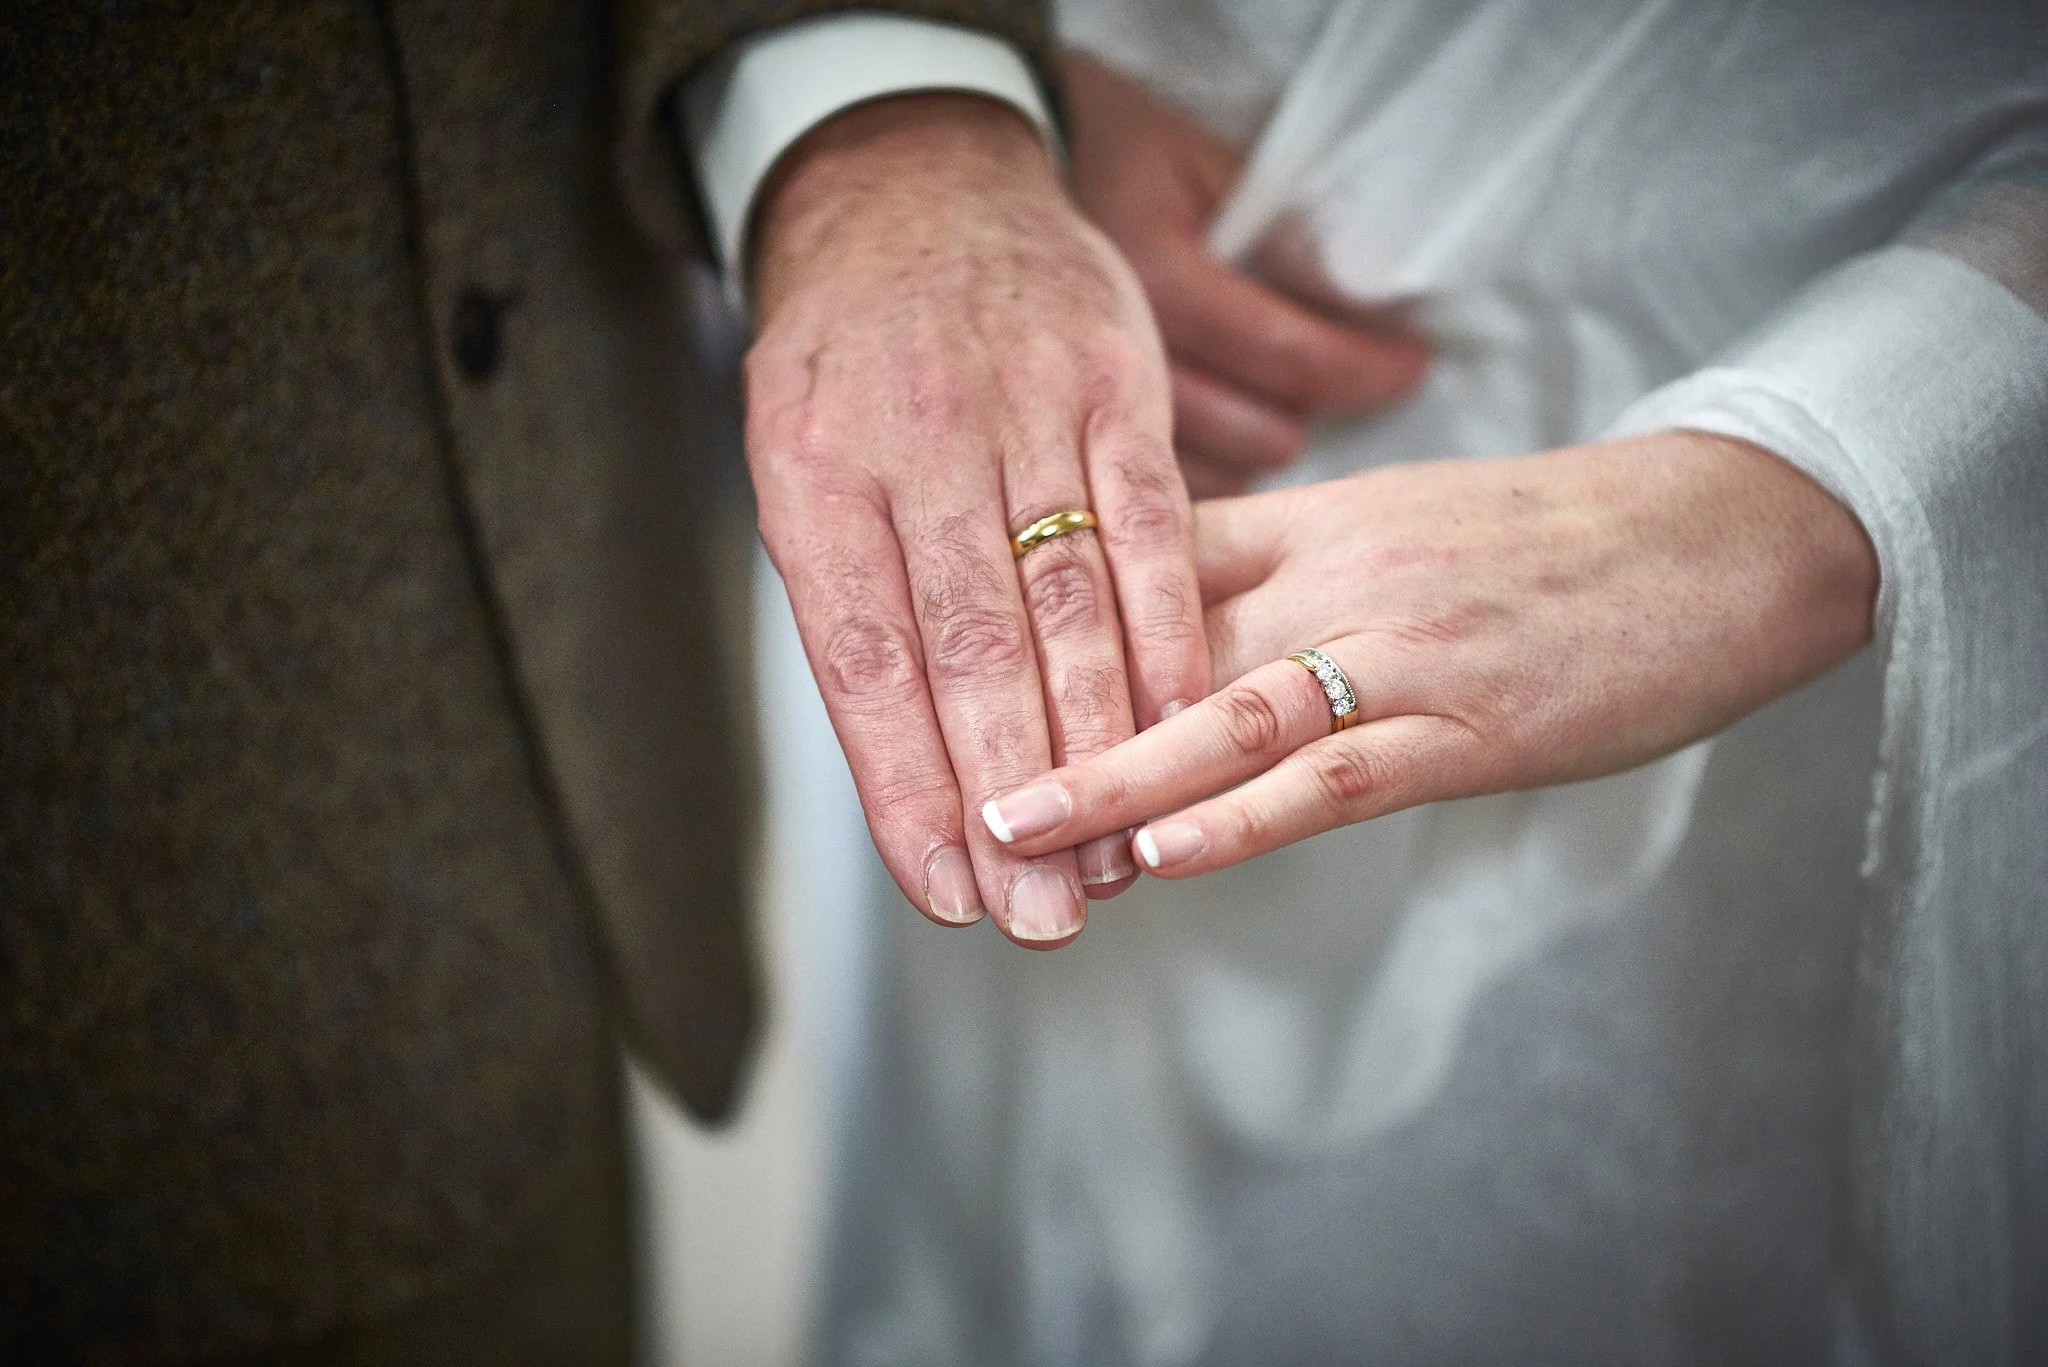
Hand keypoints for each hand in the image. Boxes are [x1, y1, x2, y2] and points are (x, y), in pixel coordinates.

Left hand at [747, 94, 1207, 946]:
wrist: (917, 188)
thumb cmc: (849, 360)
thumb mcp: (800, 456)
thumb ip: (849, 598)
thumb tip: (901, 767)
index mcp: (814, 471)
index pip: (860, 660)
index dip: (904, 784)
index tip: (946, 888)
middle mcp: (915, 440)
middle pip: (967, 647)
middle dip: (1007, 796)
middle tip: (1038, 914)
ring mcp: (1023, 406)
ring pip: (1065, 600)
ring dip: (1098, 742)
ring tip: (1113, 860)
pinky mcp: (1116, 387)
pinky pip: (1153, 528)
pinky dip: (1167, 638)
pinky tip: (1180, 726)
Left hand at [976, 432, 1877, 878]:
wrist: (1719, 539)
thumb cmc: (1550, 544)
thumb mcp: (1398, 526)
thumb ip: (1283, 563)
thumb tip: (1165, 621)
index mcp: (1314, 520)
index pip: (1141, 558)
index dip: (1038, 619)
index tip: (949, 670)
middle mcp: (1336, 574)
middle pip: (1157, 639)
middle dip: (1044, 716)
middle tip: (942, 781)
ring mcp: (1399, 651)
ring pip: (1226, 713)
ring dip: (1114, 778)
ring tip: (1016, 830)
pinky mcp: (1467, 727)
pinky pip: (1334, 774)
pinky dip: (1243, 815)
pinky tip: (1166, 854)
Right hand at [1064, 53, 1428, 495]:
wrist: (976, 191)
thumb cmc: (1119, 168)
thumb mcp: (1206, 165)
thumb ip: (1285, 228)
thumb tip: (1373, 298)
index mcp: (1159, 275)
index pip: (1292, 355)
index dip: (1366, 369)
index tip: (1412, 363)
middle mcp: (1122, 358)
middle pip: (1258, 434)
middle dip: (1304, 414)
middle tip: (1322, 384)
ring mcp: (1085, 413)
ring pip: (1217, 475)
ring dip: (1256, 448)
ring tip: (1267, 404)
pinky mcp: (1066, 448)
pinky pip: (1163, 494)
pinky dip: (1205, 474)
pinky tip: (1216, 434)